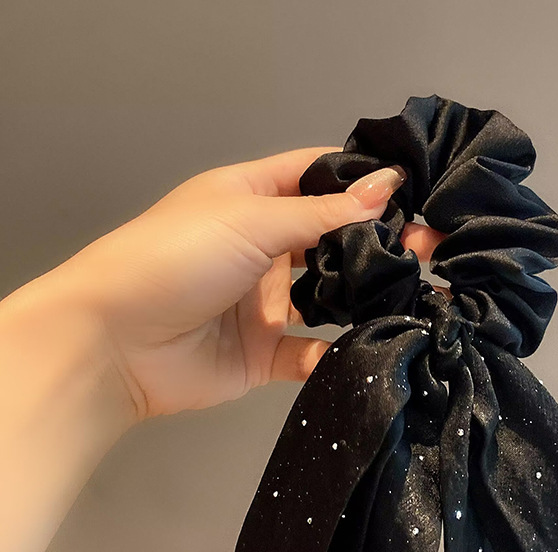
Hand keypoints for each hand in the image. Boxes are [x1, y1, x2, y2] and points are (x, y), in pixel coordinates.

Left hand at [47, 147, 443, 421]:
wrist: (117, 344)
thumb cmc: (177, 258)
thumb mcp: (251, 221)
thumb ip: (322, 212)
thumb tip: (388, 185)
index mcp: (251, 200)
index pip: (315, 176)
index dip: (360, 178)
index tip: (414, 186)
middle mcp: (262, 248)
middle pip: (329, 239)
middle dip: (374, 241)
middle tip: (426, 248)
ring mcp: (264, 303)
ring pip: (327, 296)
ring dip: (362, 296)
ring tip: (413, 292)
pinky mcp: (264, 354)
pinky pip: (310, 352)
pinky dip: (335, 351)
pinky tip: (371, 343)